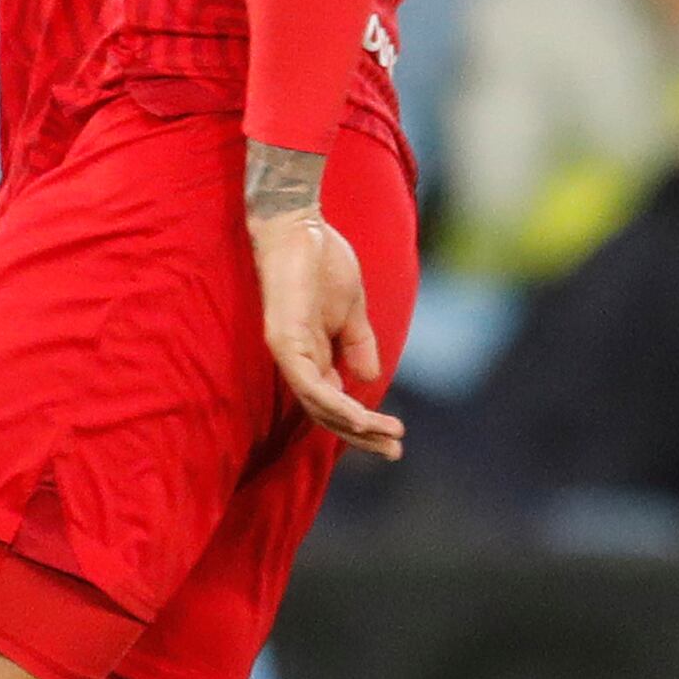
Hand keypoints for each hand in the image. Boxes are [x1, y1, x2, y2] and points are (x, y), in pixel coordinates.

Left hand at [251, 210, 404, 461]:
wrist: (301, 225)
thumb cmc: (322, 262)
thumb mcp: (351, 311)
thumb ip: (357, 344)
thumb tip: (367, 379)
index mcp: (313, 354)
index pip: (334, 403)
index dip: (363, 424)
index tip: (396, 439)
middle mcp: (296, 359)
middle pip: (325, 412)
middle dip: (361, 434)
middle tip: (394, 453)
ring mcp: (287, 350)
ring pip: (316, 403)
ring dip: (352, 425)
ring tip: (385, 438)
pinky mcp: (282, 337)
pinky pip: (306, 381)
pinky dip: (332, 402)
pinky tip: (358, 417)